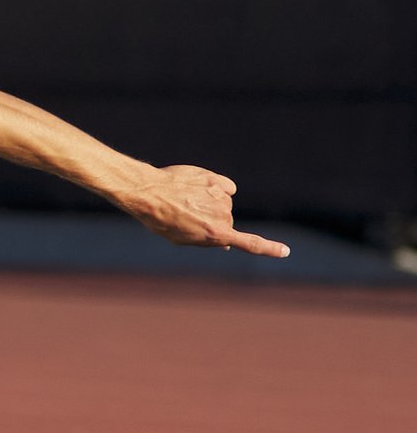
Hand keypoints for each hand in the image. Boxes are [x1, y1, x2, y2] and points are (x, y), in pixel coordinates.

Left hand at [119, 165, 289, 258]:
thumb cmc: (160, 219)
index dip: (269, 248)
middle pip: (227, 222)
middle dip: (212, 222)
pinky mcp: (216, 180)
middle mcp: (223, 216)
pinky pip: (226, 187)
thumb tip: (225, 243)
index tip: (285, 251)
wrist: (148, 193)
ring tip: (185, 202)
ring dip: (210, 204)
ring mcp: (221, 197)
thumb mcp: (182, 238)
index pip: (250, 243)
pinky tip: (197, 188)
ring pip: (224, 204)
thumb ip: (207, 240)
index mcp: (215, 234)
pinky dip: (215, 188)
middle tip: (187, 218)